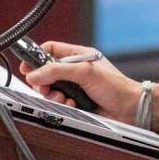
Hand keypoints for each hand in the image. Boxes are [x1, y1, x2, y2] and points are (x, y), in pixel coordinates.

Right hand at [20, 41, 138, 121]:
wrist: (130, 109)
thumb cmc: (117, 87)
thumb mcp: (85, 72)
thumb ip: (58, 71)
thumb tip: (34, 75)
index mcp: (78, 56)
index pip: (50, 50)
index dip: (36, 57)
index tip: (27, 67)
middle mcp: (75, 71)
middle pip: (46, 72)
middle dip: (43, 81)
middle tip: (46, 87)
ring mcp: (75, 87)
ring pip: (51, 90)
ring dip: (53, 95)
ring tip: (63, 97)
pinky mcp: (76, 102)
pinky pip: (59, 103)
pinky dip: (62, 105)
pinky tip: (72, 104)